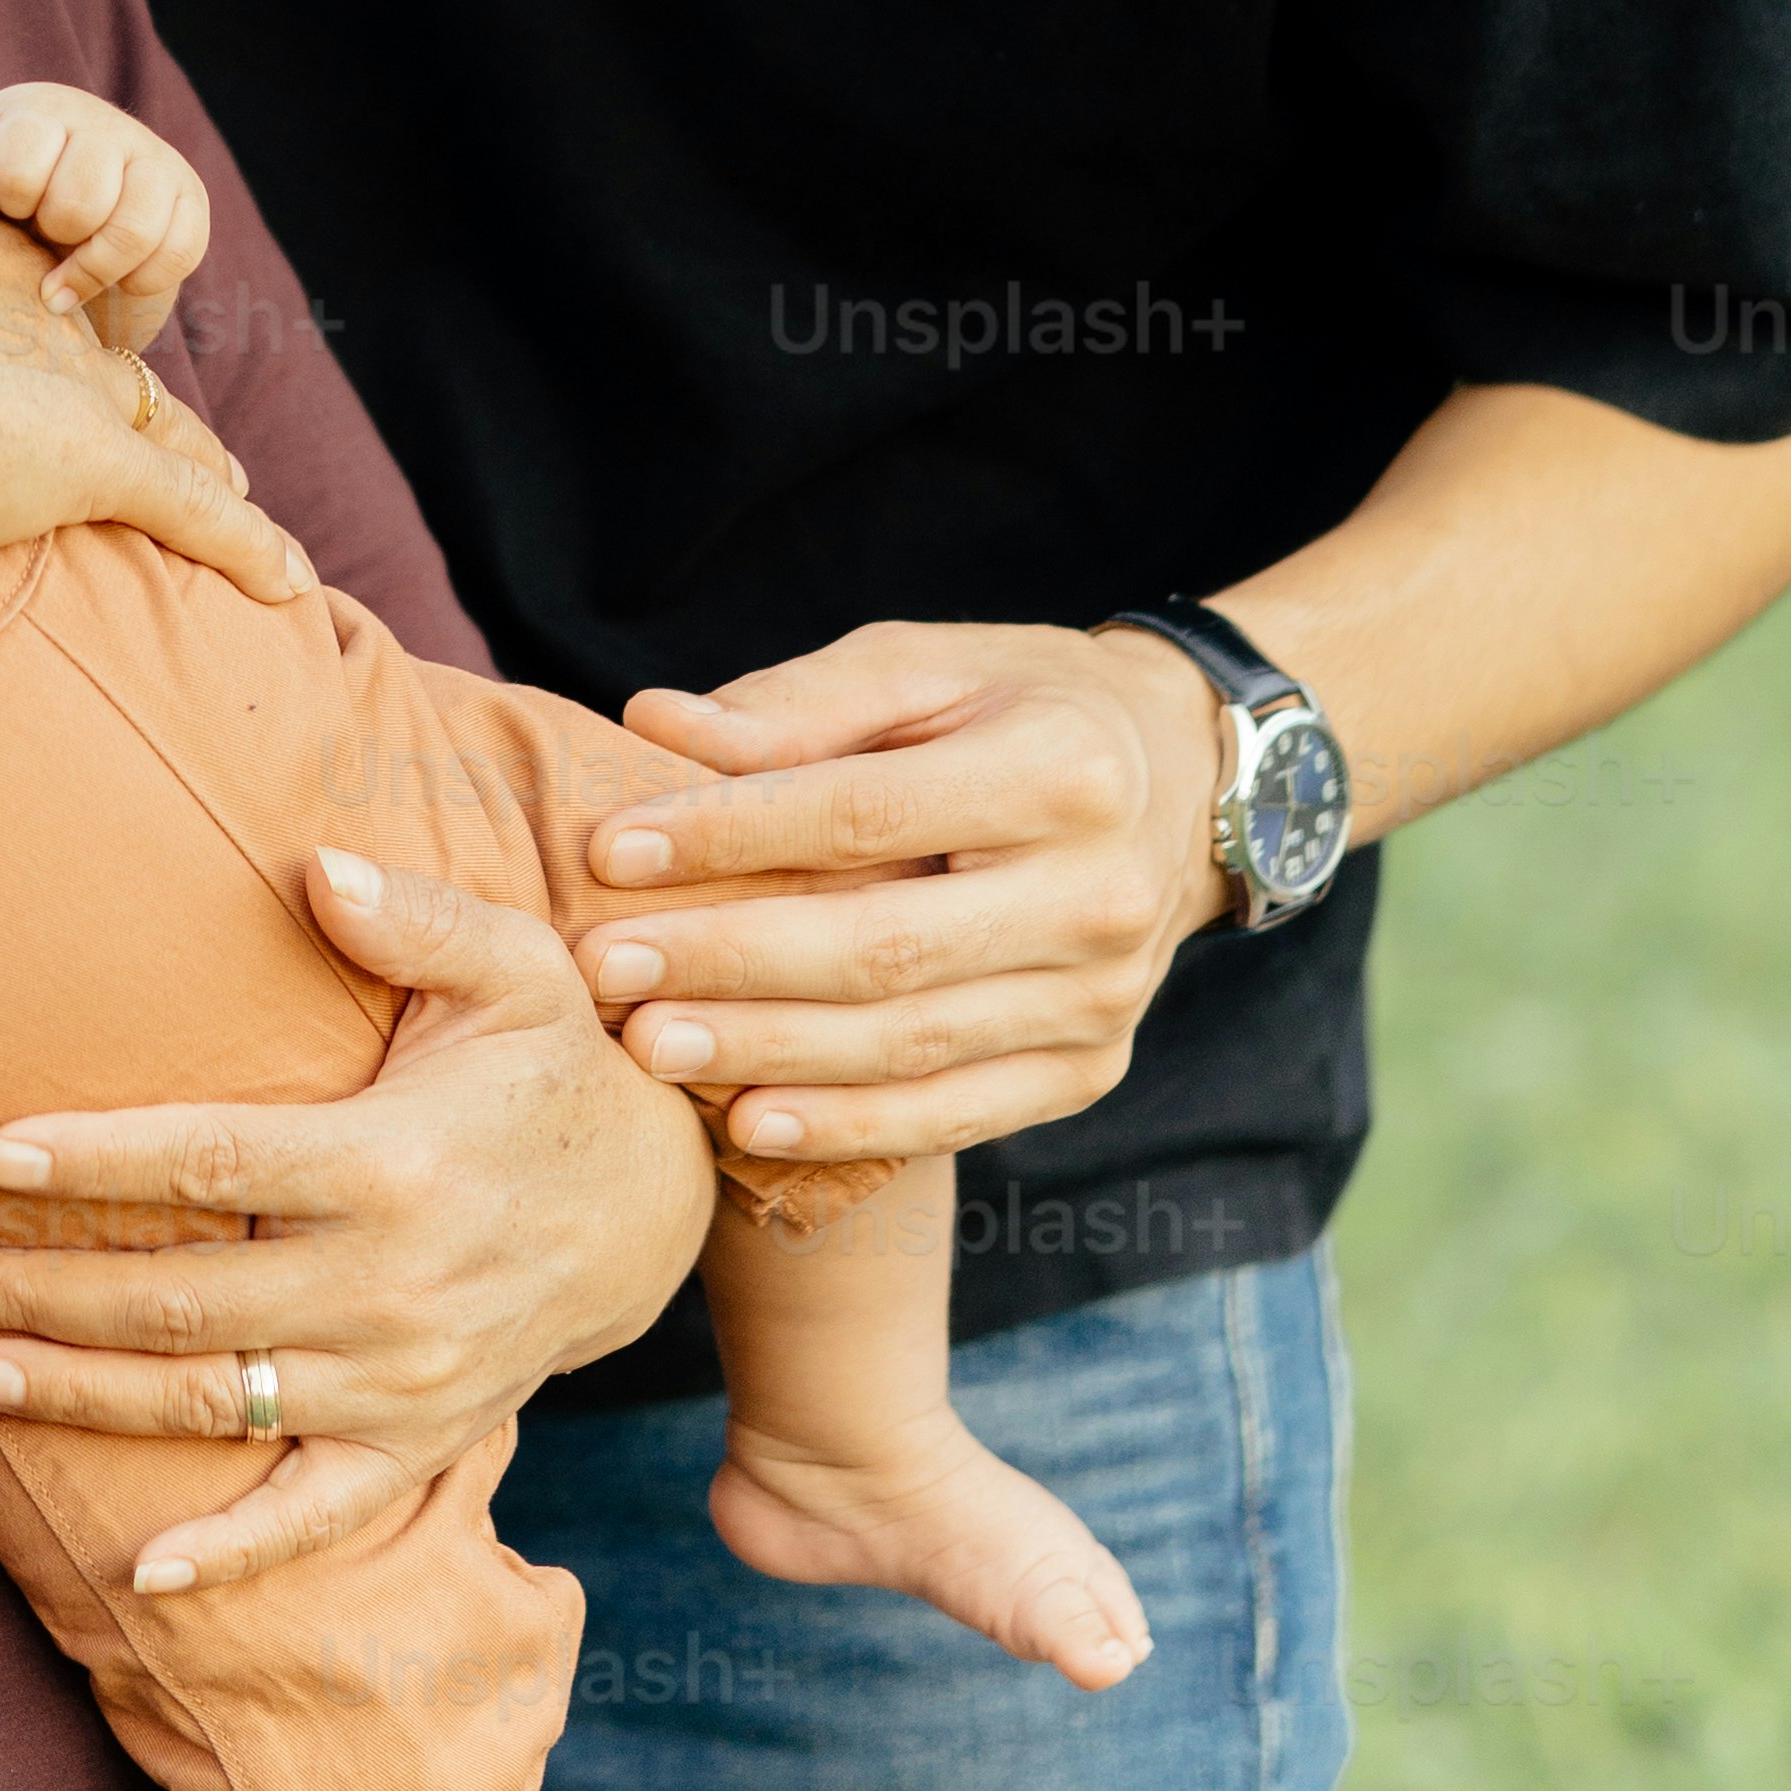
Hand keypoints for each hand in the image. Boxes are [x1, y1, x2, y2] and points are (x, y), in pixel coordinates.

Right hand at [0, 59, 311, 608]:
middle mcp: (8, 300)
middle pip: (72, 333)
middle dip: (93, 372)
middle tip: (111, 411)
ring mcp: (57, 379)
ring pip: (148, 418)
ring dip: (189, 459)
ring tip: (228, 494)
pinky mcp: (89, 461)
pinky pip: (193, 511)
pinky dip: (247, 545)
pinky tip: (289, 580)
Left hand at [0, 85, 208, 354]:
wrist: (70, 194)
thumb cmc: (9, 179)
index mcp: (48, 109)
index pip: (21, 164)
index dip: (9, 201)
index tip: (7, 208)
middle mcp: (109, 127)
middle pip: (80, 202)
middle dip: (53, 233)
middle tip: (43, 235)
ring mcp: (157, 161)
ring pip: (134, 230)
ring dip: (94, 269)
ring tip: (67, 280)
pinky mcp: (191, 200)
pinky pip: (179, 252)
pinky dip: (140, 281)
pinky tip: (114, 280)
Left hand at [0, 849, 718, 1589]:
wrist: (659, 1207)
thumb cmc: (557, 1067)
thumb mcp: (515, 970)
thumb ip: (414, 918)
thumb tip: (314, 867)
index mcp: (394, 1164)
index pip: (212, 1163)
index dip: (94, 1161)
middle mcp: (391, 1287)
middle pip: (181, 1299)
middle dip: (40, 1292)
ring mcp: (404, 1381)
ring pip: (214, 1399)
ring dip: (81, 1394)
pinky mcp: (423, 1442)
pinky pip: (318, 1515)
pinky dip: (233, 1553)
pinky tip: (141, 1574)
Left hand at [566, 621, 1235, 1168]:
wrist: (1184, 783)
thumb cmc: (1019, 706)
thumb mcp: (923, 666)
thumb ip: (795, 704)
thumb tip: (654, 725)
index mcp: (1058, 767)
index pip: (862, 814)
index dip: (729, 835)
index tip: (611, 850)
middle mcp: (1098, 892)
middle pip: (884, 947)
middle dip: (729, 963)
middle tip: (606, 970)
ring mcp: (1103, 997)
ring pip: (912, 1046)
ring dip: (769, 1055)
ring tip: (648, 1048)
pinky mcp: (1090, 1068)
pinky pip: (957, 1113)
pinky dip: (849, 1124)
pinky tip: (751, 1121)